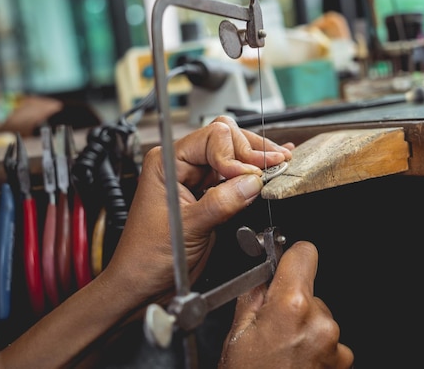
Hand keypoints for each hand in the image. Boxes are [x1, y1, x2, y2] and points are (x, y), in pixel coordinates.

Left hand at [103, 116, 293, 306]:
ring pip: (234, 154)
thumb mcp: (186, 229)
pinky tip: (273, 165)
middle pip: (226, 138)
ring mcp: (197, 178)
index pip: (212, 138)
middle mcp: (181, 164)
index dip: (235, 155)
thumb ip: (220, 203)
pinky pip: (236, 175)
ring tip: (280, 163)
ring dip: (258, 159)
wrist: (143, 284)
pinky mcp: (210, 194)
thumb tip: (252, 182)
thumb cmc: (146, 257)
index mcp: (167, 162)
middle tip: (273, 165)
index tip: (250, 177)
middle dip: (251, 151)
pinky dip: (256, 171)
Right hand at [219, 241, 353, 368]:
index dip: (291, 257)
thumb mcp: (239, 331)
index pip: (304, 253)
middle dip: (293, 301)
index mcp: (291, 306)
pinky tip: (295, 361)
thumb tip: (265, 272)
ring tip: (282, 350)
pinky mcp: (341, 361)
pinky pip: (329, 340)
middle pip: (310, 290)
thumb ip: (255, 293)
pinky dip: (315, 346)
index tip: (286, 262)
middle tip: (272, 327)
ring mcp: (333, 344)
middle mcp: (319, 322)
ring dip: (305, 326)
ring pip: (319, 316)